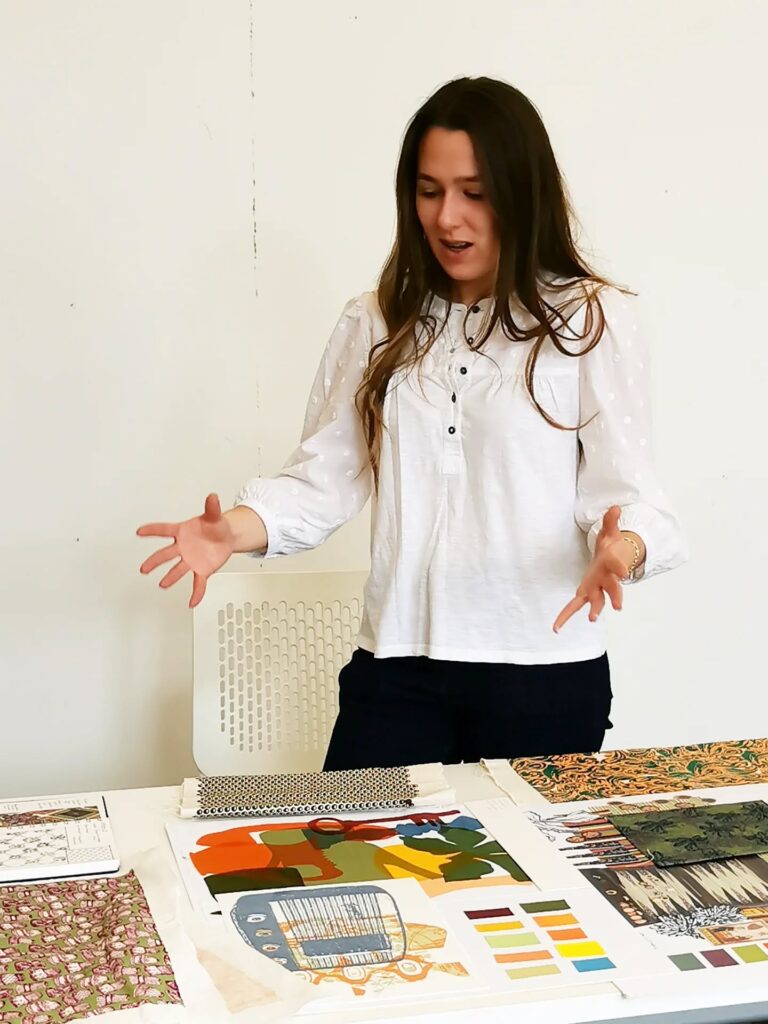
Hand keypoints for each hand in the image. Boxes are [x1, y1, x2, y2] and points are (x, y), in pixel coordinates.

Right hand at [137, 493, 234, 607]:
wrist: (226, 537)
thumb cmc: (215, 525)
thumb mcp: (214, 516)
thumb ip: (212, 508)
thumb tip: (213, 497)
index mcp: (183, 532)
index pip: (165, 530)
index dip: (152, 530)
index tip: (140, 531)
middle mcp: (183, 548)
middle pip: (165, 554)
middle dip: (154, 561)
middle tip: (144, 568)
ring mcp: (191, 560)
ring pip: (178, 570)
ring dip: (170, 577)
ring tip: (162, 584)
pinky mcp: (202, 570)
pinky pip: (198, 583)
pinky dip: (196, 593)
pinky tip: (192, 602)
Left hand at [552, 506, 632, 632]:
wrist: (613, 562)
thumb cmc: (611, 548)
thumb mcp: (610, 532)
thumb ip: (611, 521)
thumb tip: (615, 507)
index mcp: (611, 564)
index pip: (617, 565)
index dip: (620, 567)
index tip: (623, 572)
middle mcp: (605, 579)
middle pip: (612, 589)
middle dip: (616, 596)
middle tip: (619, 606)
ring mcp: (596, 589)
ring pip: (597, 601)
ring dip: (595, 610)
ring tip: (593, 619)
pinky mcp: (586, 594)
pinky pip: (575, 606)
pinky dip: (565, 617)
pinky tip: (555, 629)